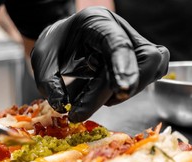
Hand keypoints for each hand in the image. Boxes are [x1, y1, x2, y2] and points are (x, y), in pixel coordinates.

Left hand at [31, 7, 169, 121]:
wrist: (57, 44)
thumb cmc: (52, 49)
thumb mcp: (42, 64)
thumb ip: (49, 84)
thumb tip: (63, 106)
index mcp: (95, 23)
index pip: (118, 43)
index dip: (123, 66)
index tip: (121, 90)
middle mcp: (119, 30)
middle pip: (144, 57)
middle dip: (123, 87)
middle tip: (91, 108)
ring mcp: (130, 44)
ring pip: (150, 69)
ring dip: (123, 93)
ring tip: (89, 101)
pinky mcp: (134, 60)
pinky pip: (147, 75)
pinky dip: (128, 91)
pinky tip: (105, 97)